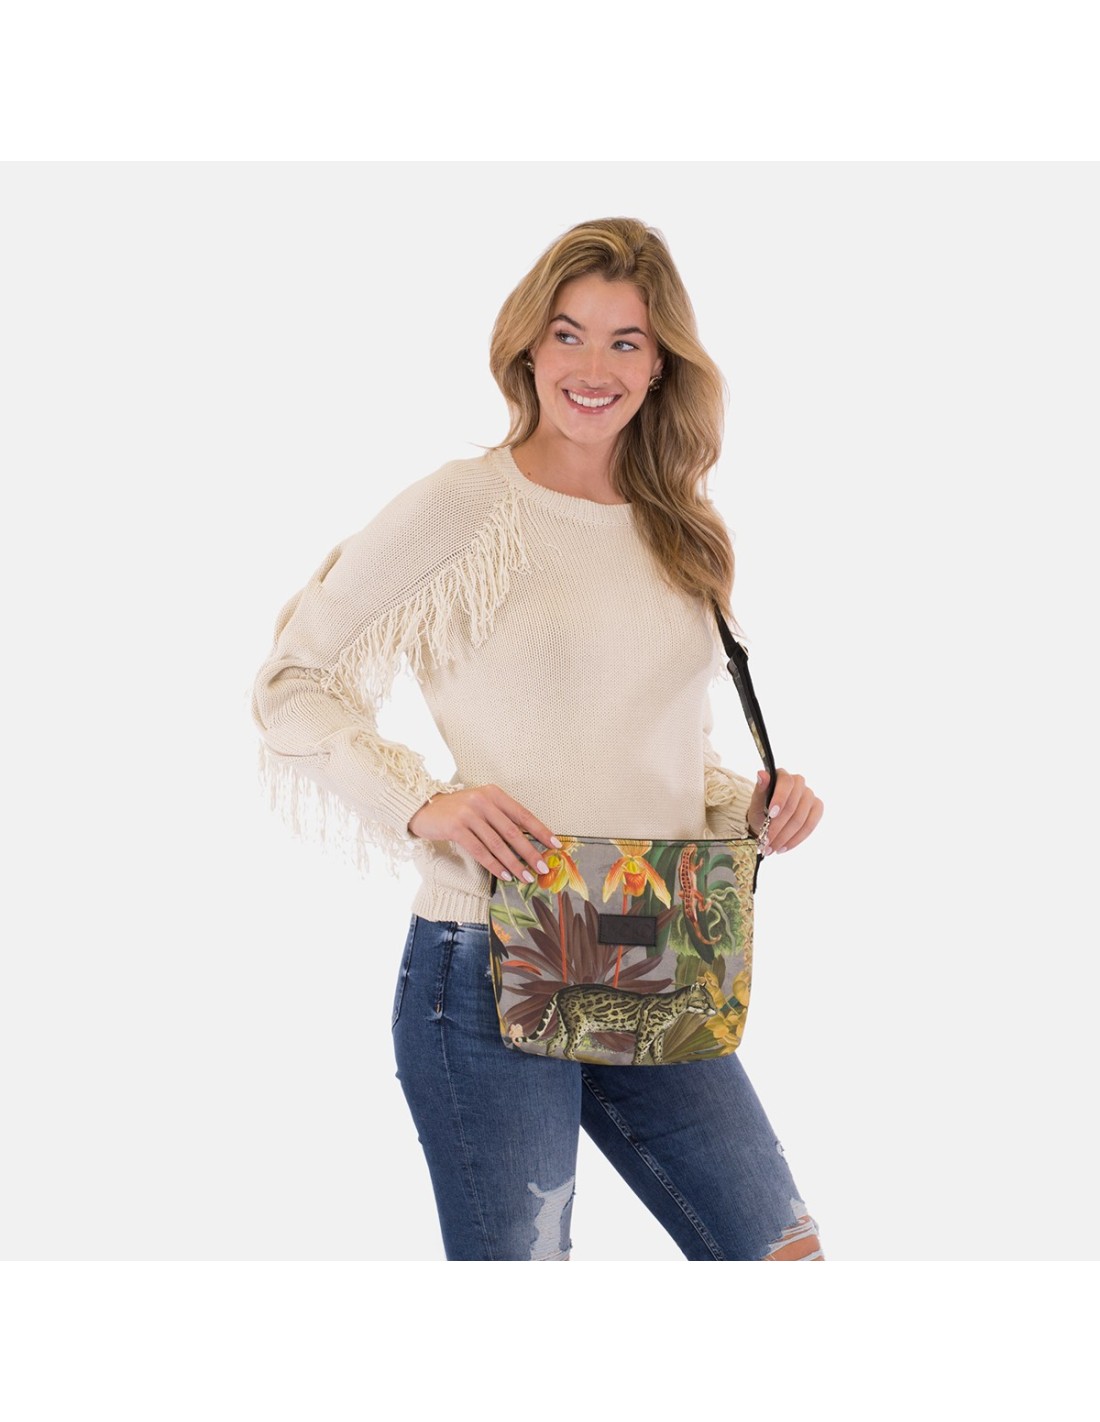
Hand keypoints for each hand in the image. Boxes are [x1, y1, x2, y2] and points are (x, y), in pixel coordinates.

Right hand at [407, 784, 560, 884]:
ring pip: (497, 844)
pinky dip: (494, 865)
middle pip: (512, 831)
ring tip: (526, 877)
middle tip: (543, 867)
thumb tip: (527, 843)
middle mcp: (482, 801)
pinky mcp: (455, 828)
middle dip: (530, 852)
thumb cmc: (457, 810)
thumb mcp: (481, 806)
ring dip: (514, 863)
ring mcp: (468, 814)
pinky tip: (505, 875)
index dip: (540, 831)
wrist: (424, 808)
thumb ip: (501, 818)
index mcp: (493, 793)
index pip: (522, 814)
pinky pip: (480, 851)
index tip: (555, 845)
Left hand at [746, 768, 823, 855]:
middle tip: (766, 842)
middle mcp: (799, 782)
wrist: (766, 821)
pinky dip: (796, 839)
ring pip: (801, 819)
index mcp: (783, 775)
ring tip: (771, 848)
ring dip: (785, 837)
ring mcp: (810, 795)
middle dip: (778, 826)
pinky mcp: (817, 808)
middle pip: (793, 806)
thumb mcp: (756, 801)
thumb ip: (759, 789)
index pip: (786, 783)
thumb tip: (762, 774)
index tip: (771, 814)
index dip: (780, 799)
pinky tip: (784, 848)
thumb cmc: (761, 808)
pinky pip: (810, 826)